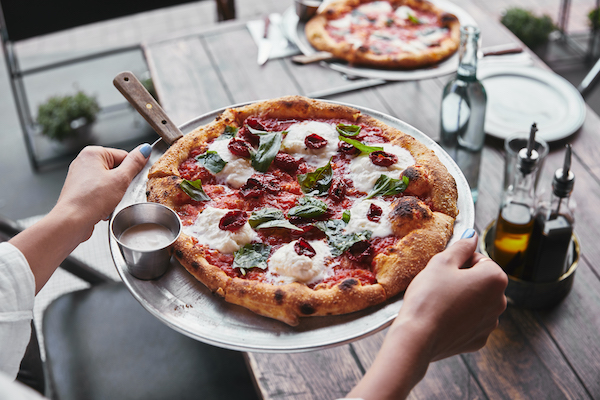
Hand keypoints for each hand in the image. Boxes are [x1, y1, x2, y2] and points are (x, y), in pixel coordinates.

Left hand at [10, 144, 150, 292]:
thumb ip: (135, 163)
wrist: (70, 225)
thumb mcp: (120, 180)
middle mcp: (83, 164)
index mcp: (92, 154)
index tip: (134, 185)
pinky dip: (106, 206)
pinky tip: (103, 213)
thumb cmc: (91, 202)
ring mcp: (80, 181)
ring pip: (110, 187)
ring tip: (110, 207)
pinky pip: (101, 198)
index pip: (124, 157)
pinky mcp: (79, 197)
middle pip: (117, 172)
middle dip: (122, 187)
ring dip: (115, 198)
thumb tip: (145, 149)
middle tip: (120, 197)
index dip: (132, 173)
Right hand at [395, 229, 507, 360]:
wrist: (418, 336)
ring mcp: (490, 324)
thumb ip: (461, 247)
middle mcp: (500, 302)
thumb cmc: (429, 296)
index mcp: (495, 279)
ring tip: (439, 302)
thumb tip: (472, 236)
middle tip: (439, 284)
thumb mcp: (441, 262)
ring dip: (463, 298)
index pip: (480, 260)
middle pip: (481, 282)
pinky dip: (460, 318)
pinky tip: (442, 318)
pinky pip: (471, 322)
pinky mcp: (478, 340)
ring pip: (477, 302)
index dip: (460, 262)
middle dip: (464, 280)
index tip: (444, 269)